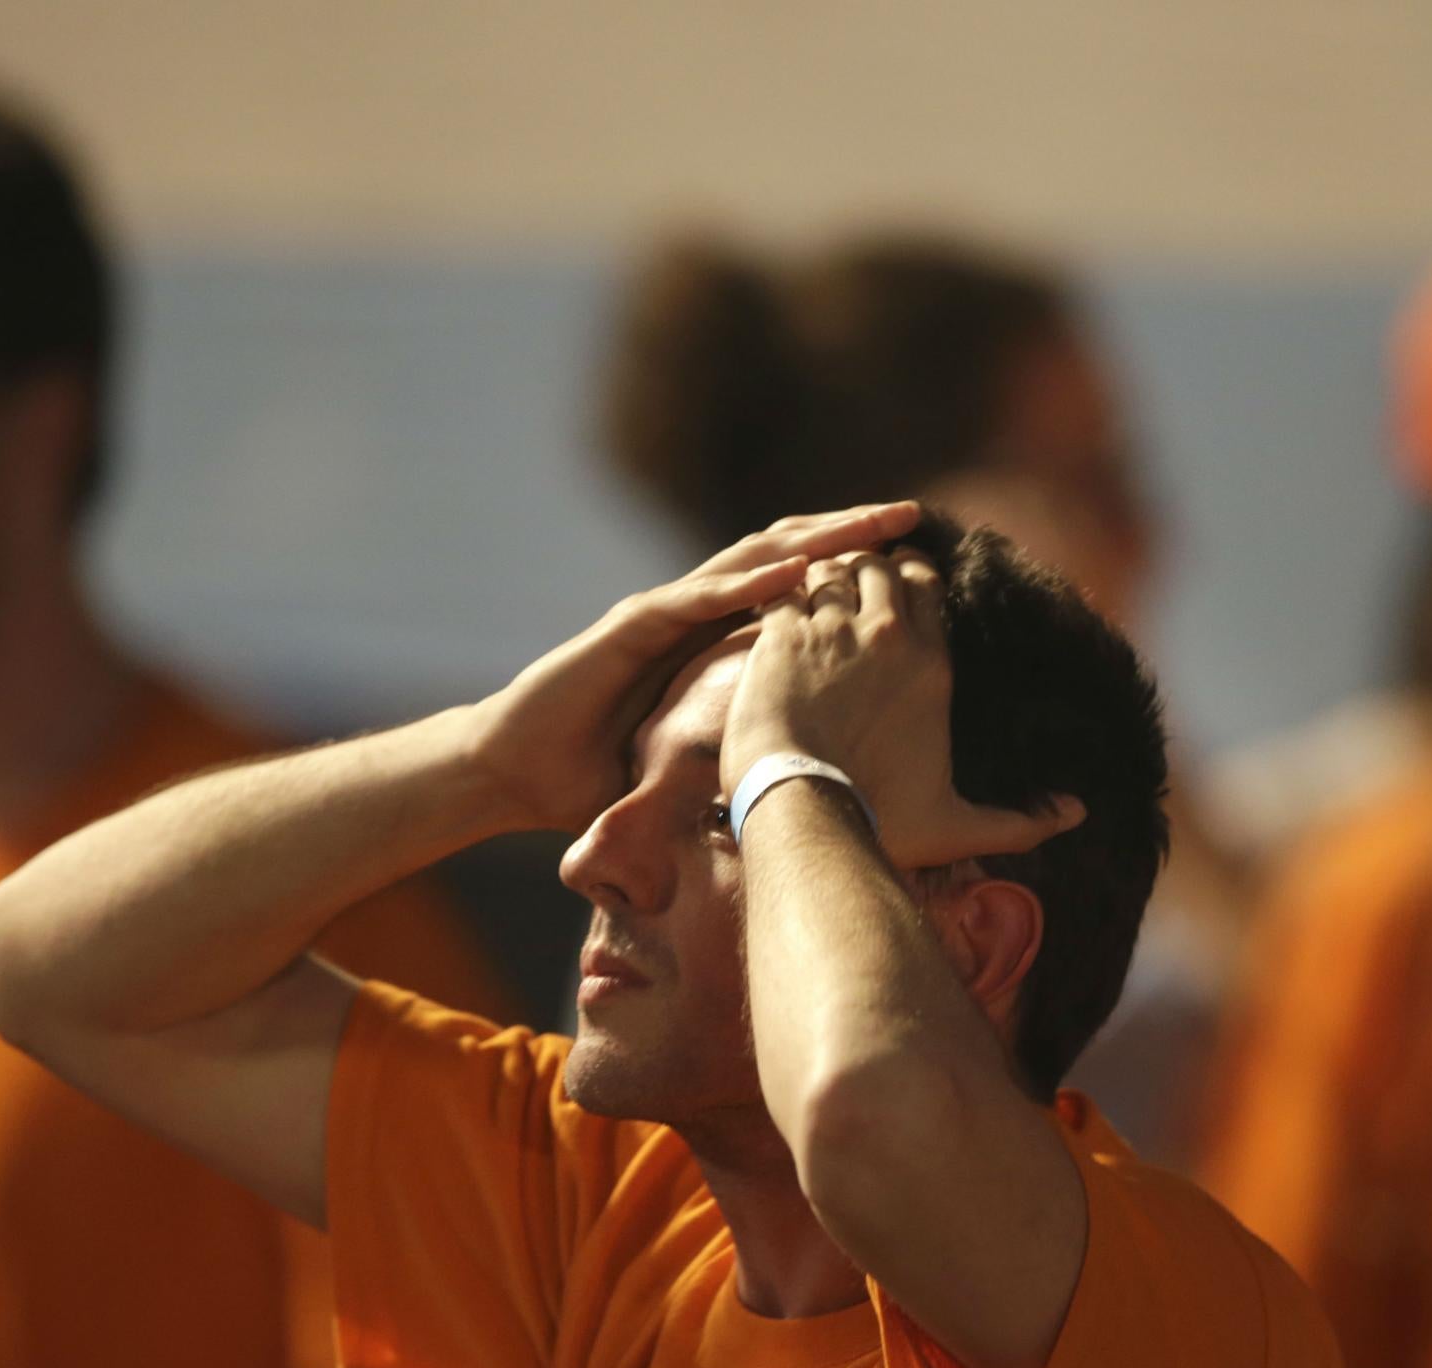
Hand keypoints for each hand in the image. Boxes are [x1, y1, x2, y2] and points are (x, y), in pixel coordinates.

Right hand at [471, 502, 921, 831]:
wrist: (515, 772)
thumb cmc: (595, 773)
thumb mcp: (691, 758)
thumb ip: (740, 750)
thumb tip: (808, 788)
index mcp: (714, 638)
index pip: (797, 590)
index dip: (853, 568)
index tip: (916, 560)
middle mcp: (694, 611)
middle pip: (787, 557)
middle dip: (850, 533)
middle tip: (914, 514)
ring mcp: (662, 612)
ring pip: (749, 559)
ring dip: (813, 540)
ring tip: (870, 525)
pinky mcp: (629, 627)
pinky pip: (698, 598)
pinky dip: (748, 583)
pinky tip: (796, 573)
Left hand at [723, 548, 1083, 868]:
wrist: (805, 812)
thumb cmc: (880, 822)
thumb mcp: (957, 825)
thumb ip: (1019, 820)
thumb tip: (1077, 814)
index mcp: (930, 665)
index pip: (927, 584)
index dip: (912, 576)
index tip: (900, 588)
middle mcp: (884, 636)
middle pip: (881, 564)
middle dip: (868, 568)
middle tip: (853, 591)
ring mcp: (830, 632)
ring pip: (831, 568)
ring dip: (825, 577)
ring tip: (816, 600)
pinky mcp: (780, 639)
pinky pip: (785, 589)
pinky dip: (781, 593)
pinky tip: (776, 614)